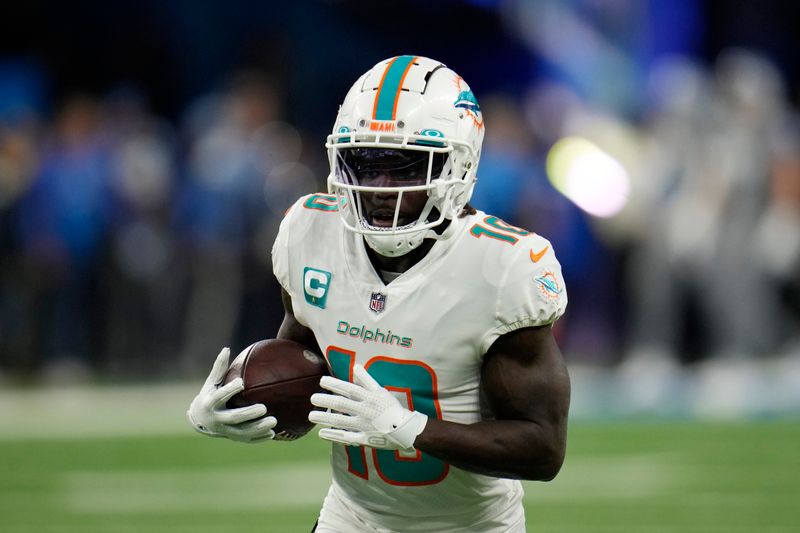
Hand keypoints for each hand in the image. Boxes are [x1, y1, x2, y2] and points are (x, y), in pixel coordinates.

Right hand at [187, 347, 277, 442]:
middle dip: (248, 414)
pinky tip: (272, 433)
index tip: (241, 382)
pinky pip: (247, 439)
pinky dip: (259, 438)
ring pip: (242, 432)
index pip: (220, 396)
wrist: (199, 420)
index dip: (229, 390)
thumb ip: (219, 368)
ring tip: (274, 421)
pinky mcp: (233, 438)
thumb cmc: (209, 395)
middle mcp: (217, 419)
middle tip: (263, 407)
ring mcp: (225, 431)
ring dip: (258, 428)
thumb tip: (226, 348)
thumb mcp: (211, 382)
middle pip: (234, 417)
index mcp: (210, 403)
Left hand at [308, 364, 427, 450]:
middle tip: (312, 398)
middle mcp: (366, 411)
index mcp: (370, 398)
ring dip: (325, 418)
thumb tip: (356, 366)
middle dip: (326, 400)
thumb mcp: (382, 391)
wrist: (406, 430)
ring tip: (311, 416)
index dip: (335, 384)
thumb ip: (367, 380)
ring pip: (341, 421)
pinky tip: (322, 433)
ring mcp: (364, 425)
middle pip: (342, 404)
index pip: (349, 388)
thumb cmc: (393, 408)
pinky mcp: (364, 438)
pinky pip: (346, 437)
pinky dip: (334, 435)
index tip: (322, 381)